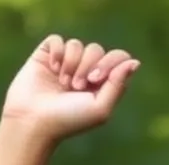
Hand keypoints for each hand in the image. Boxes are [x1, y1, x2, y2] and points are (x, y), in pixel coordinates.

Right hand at [1, 36, 139, 141]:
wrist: (34, 120)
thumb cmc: (69, 120)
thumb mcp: (100, 108)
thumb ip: (118, 85)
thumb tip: (135, 62)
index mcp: (103, 85)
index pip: (117, 59)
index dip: (110, 63)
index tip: (96, 79)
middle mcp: (85, 72)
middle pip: (97, 50)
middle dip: (88, 65)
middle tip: (77, 86)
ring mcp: (66, 63)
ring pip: (77, 45)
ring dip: (71, 64)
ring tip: (63, 83)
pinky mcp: (47, 55)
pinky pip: (58, 40)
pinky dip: (57, 53)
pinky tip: (52, 68)